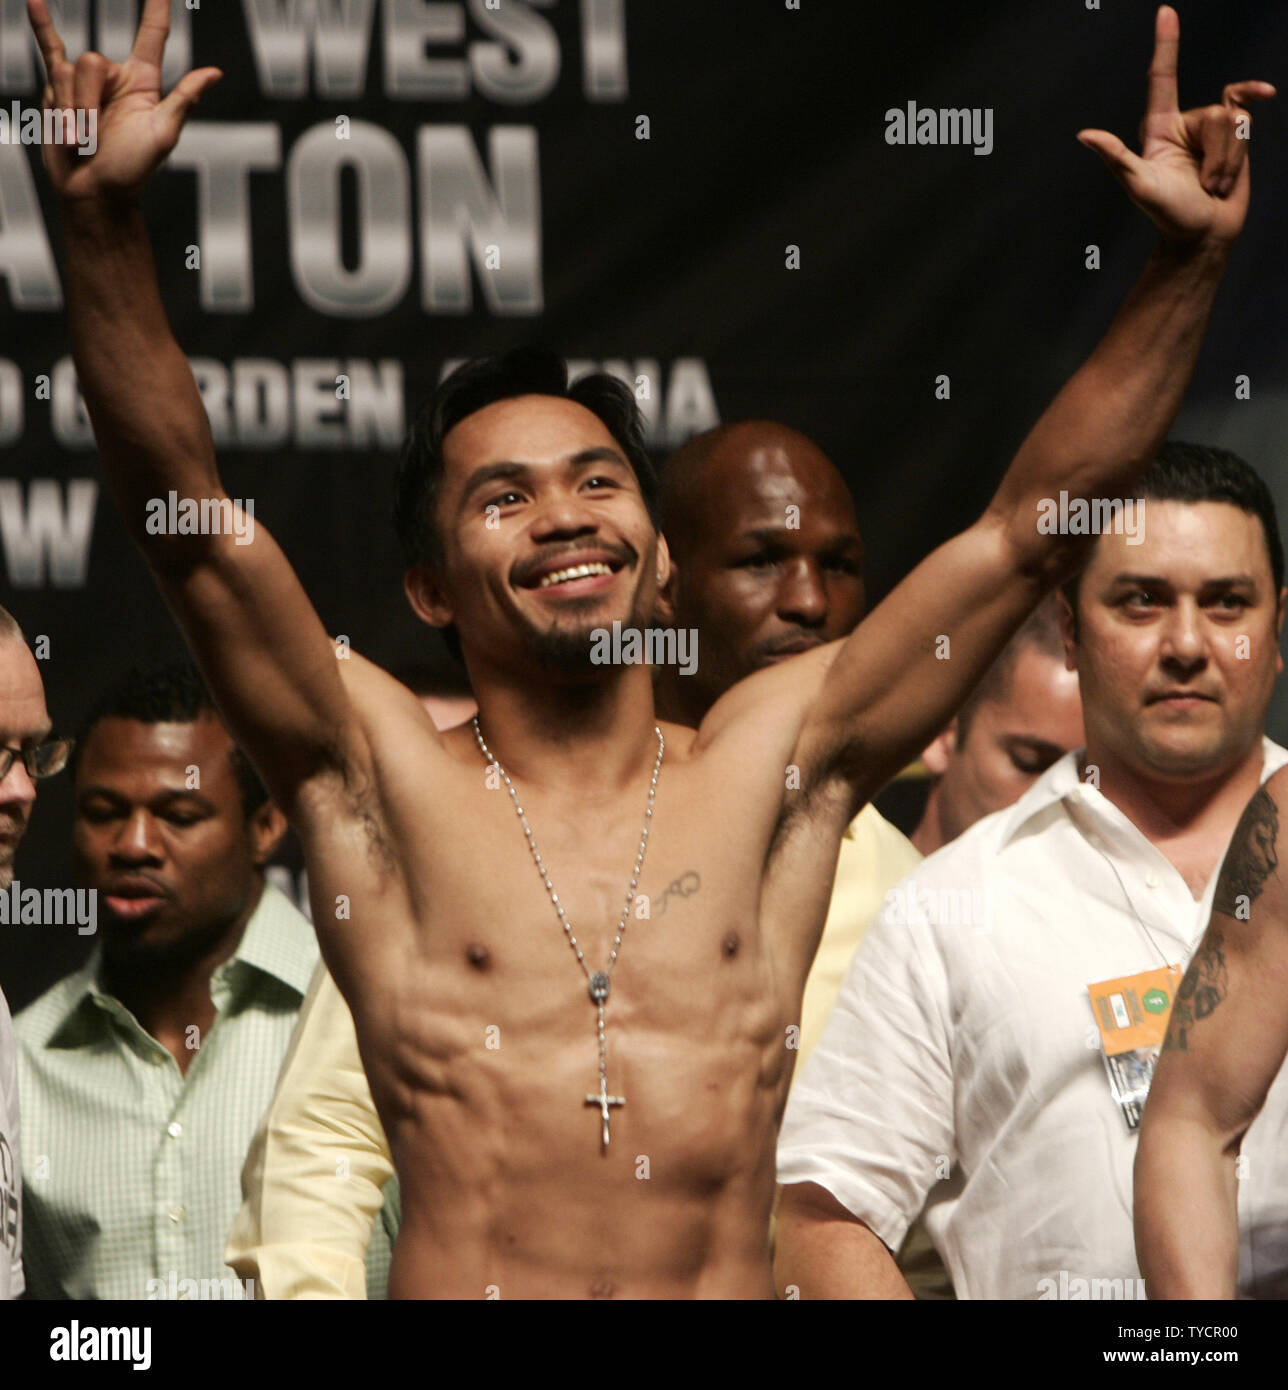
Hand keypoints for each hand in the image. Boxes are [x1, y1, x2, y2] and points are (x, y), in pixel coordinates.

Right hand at [28, 0, 220, 200]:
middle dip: (88, 102)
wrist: (92, 191)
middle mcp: (114, 76)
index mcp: (144, 82)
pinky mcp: (60, 87)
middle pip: (92, 61)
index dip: (157, 6)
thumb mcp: (163, 135)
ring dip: (70, 111)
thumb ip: (183, 99)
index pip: (153, 34)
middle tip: (94, 137)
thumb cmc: (131, 170)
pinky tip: (34, 1)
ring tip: (80, 138)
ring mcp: (86, 81)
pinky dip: (41, 25)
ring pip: (67, 71)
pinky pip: (48, 48)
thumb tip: (214, 73)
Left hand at [1077, 5, 1273, 246]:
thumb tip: (1085, 135)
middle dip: (1215, 156)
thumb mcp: (1140, 185)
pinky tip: (1266, 95)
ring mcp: (1211, 130)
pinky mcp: (1234, 137)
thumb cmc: (1169, 214)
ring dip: (1228, 161)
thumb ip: (1116, 157)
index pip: (1162, 79)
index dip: (1166, 45)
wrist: (1204, 234)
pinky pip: (1247, 120)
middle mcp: (1185, 124)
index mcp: (1159, 129)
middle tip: (1202, 185)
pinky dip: (1249, 127)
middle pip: (1213, 113)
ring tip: (1213, 185)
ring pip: (1233, 122)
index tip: (1166, 12)